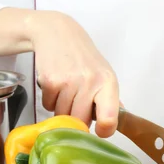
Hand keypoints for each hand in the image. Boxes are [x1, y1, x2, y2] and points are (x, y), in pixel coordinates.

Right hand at [0, 8, 119, 136]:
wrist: (57, 33)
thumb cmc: (84, 58)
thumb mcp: (103, 74)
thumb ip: (110, 100)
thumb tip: (114, 124)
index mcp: (108, 83)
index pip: (109, 118)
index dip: (104, 131)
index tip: (100, 131)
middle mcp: (90, 82)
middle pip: (81, 122)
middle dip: (78, 119)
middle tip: (77, 104)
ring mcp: (69, 82)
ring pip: (63, 116)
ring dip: (62, 110)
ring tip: (66, 91)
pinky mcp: (50, 82)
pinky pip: (48, 106)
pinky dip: (50, 101)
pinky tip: (56, 86)